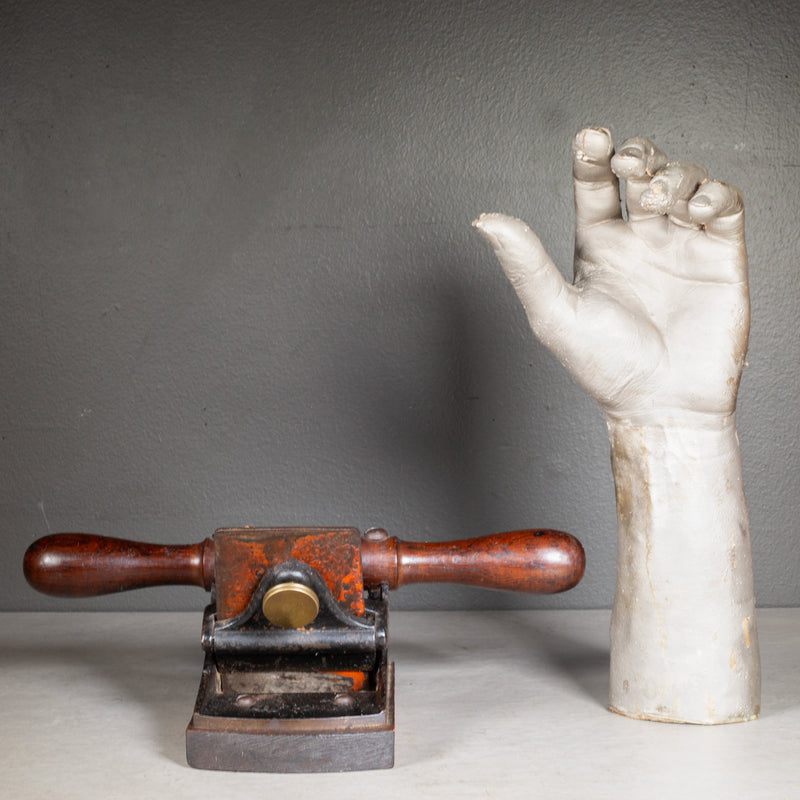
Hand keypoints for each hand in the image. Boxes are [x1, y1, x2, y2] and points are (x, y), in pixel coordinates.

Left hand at [474, 127, 748, 426]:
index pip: (594, 184)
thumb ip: (524, 263)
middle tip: (628, 163)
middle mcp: (638, 239)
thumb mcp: (554, 312)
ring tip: (659, 199)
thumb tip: (484, 221)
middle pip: (642, 171)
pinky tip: (695, 210)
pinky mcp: (721, 255)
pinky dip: (715, 194)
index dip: (592, 154)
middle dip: (637, 154)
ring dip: (674, 174)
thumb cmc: (605, 367)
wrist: (661, 404)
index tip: (590, 137)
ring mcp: (680, 244)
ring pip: (683, 180)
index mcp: (597, 246)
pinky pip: (725, 205)